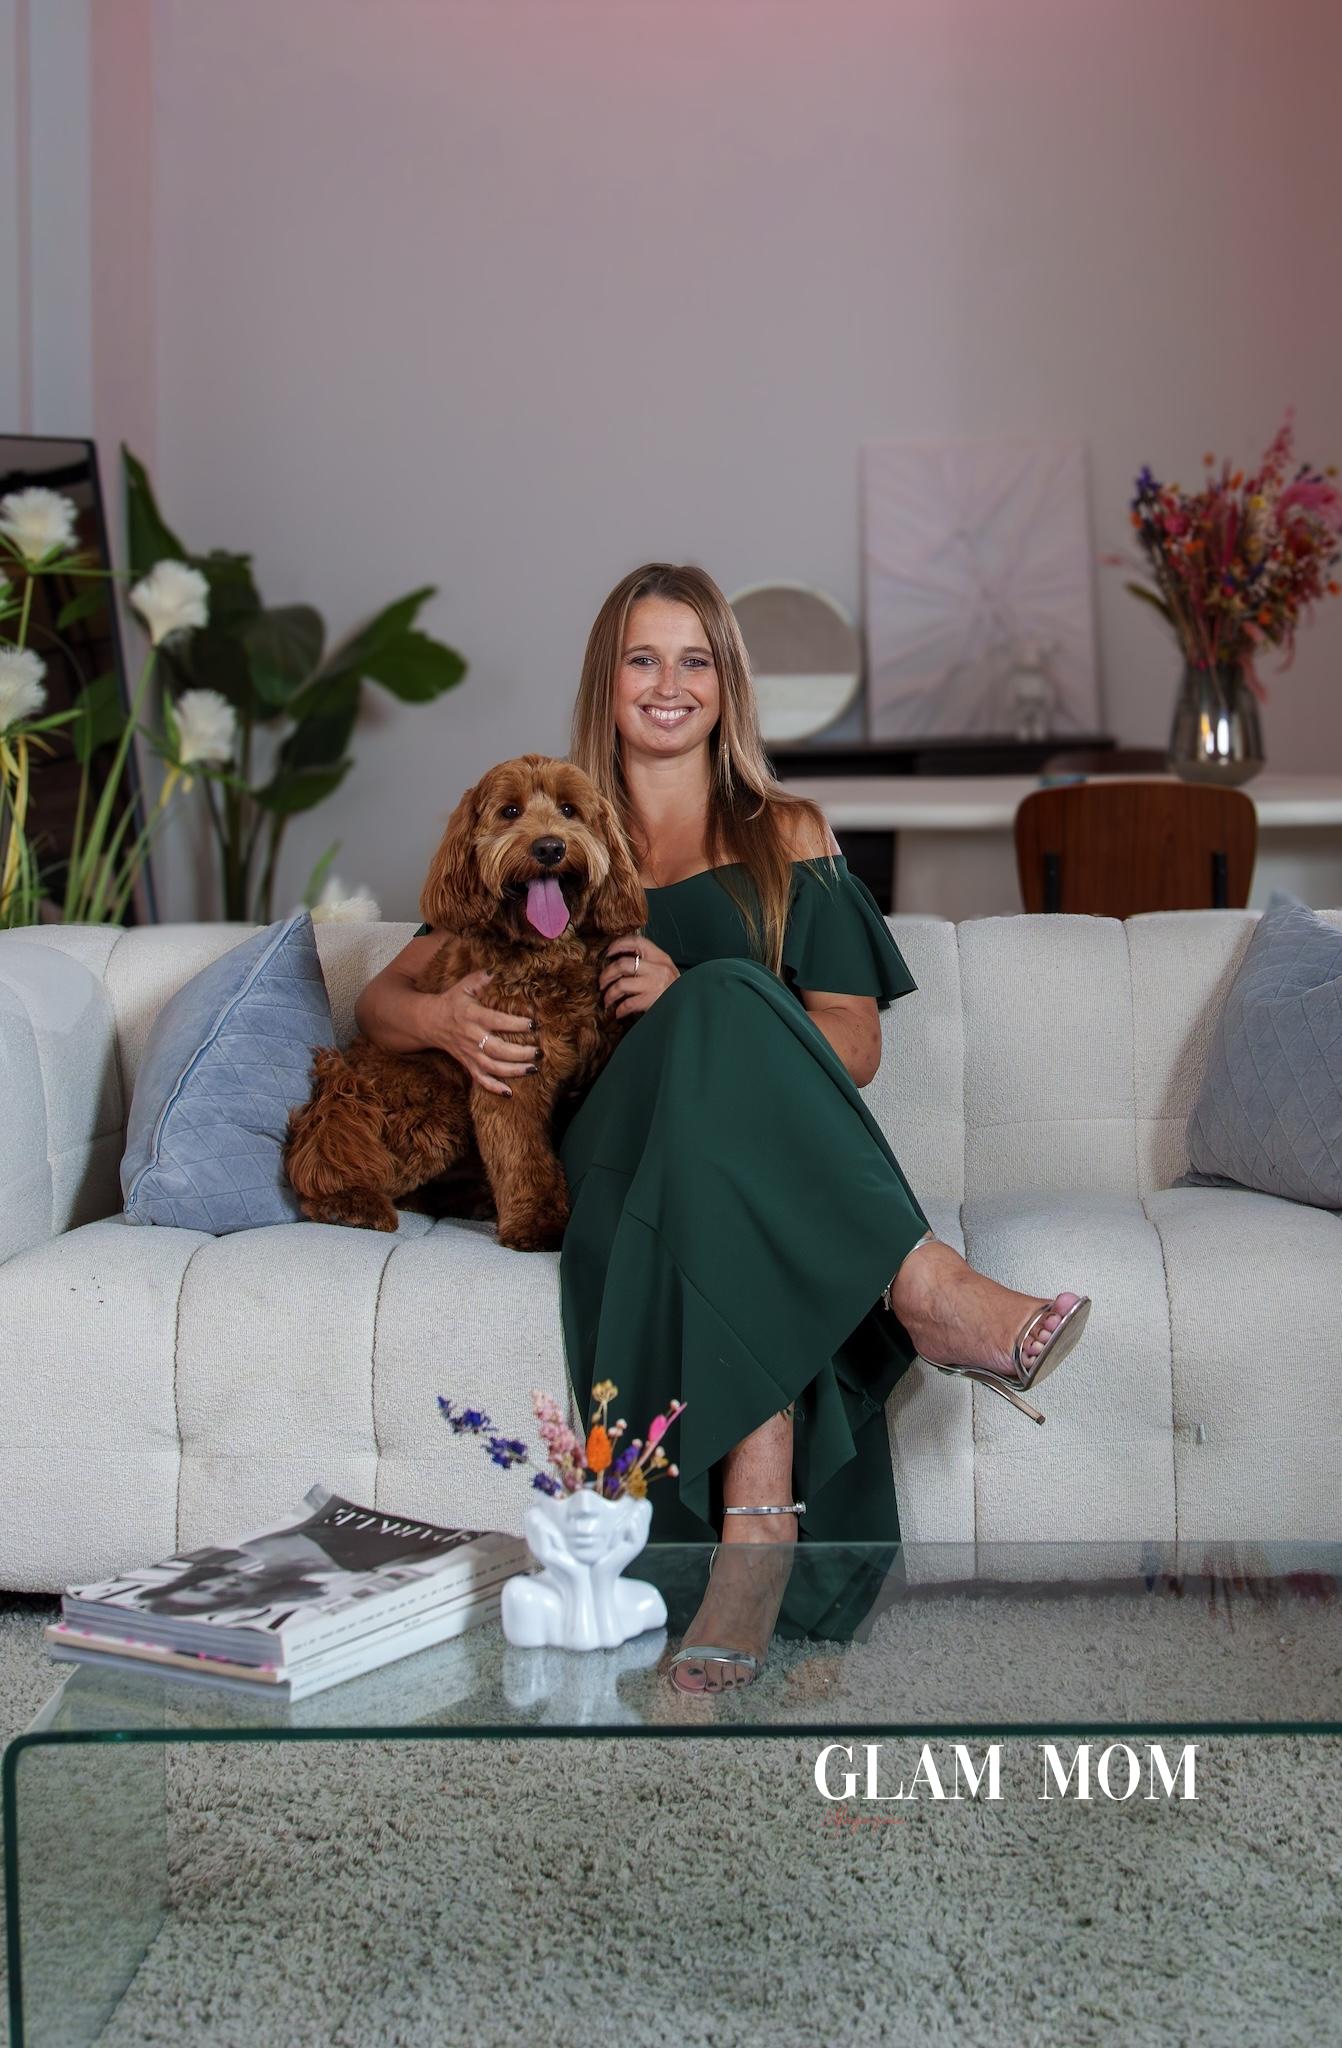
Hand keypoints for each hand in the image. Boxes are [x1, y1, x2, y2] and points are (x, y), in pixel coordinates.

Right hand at [432, 968, 538, 1095]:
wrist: (430, 1022)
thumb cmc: (452, 1001)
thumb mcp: (464, 985)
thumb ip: (482, 978)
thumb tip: (498, 969)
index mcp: (472, 1016)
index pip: (496, 1021)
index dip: (515, 1024)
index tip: (533, 1024)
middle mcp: (471, 1037)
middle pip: (497, 1049)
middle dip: (520, 1052)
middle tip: (538, 1051)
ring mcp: (469, 1054)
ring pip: (492, 1067)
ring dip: (513, 1071)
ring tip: (534, 1068)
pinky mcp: (468, 1064)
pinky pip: (480, 1079)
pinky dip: (493, 1088)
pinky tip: (509, 1093)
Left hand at [599, 933, 679, 1017]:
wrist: (687, 1008)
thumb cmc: (672, 989)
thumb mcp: (663, 970)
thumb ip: (647, 962)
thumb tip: (617, 959)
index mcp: (661, 957)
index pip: (637, 942)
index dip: (618, 945)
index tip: (607, 953)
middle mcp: (658, 969)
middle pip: (623, 964)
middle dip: (606, 974)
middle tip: (601, 982)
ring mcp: (655, 985)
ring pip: (621, 984)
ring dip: (609, 993)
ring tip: (607, 999)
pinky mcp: (652, 1001)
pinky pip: (627, 1004)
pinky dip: (620, 1009)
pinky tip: (618, 1012)